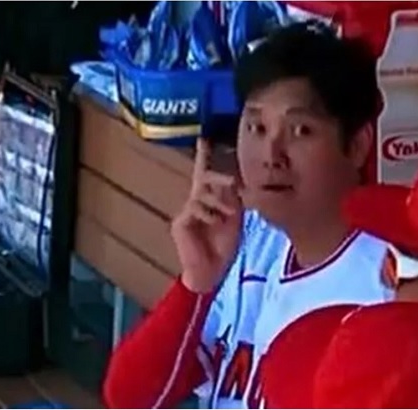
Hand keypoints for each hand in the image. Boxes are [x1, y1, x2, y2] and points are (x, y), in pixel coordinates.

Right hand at [171, 139, 243, 292]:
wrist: (212, 271)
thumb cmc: (225, 246)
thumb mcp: (236, 217)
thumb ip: (235, 199)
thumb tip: (237, 182)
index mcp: (211, 198)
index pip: (207, 171)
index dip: (205, 153)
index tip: (203, 135)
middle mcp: (197, 200)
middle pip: (203, 176)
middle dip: (217, 176)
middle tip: (232, 182)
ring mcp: (188, 211)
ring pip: (202, 192)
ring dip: (219, 201)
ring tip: (230, 215)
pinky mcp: (180, 222)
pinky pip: (195, 208)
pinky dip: (210, 214)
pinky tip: (216, 224)